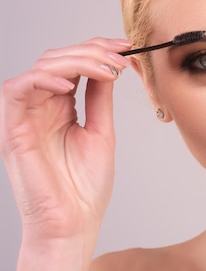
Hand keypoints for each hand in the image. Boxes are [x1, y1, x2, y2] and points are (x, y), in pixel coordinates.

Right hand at [0, 38, 132, 241]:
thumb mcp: (101, 131)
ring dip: (77, 61)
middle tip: (122, 55)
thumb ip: (99, 98)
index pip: (73, 65)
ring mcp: (25, 116)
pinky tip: (71, 86)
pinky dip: (44, 80)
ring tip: (107, 69)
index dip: (97, 49)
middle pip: (58, 59)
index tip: (127, 47)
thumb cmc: (85, 186)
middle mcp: (41, 107)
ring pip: (41, 67)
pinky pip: (17, 89)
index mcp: (60, 108)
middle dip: (92, 50)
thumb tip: (109, 68)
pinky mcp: (12, 128)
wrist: (73, 223)